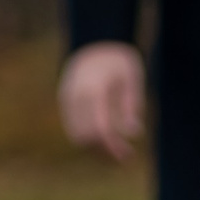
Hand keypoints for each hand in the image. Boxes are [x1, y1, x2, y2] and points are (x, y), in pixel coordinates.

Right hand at [60, 41, 144, 161]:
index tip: (128, 156)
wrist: (93, 43)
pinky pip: (73, 130)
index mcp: (93, 90)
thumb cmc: (117, 60)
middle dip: (106, 153)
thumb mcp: (131, 77)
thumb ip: (132, 103)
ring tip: (119, 154)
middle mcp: (75, 97)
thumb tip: (135, 132)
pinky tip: (107, 143)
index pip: (99, 128)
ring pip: (77, 137)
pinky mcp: (65, 104)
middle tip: (127, 157)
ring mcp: (67, 101)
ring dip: (97, 151)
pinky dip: (89, 142)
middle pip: (86, 137)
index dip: (112, 147)